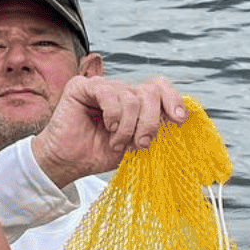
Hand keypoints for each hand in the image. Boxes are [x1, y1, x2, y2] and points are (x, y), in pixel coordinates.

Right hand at [30, 74, 186, 187]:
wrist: (68, 163)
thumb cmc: (98, 153)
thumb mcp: (134, 143)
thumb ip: (153, 128)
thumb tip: (181, 118)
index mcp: (135, 101)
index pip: (160, 87)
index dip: (174, 100)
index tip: (180, 119)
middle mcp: (120, 90)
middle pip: (150, 91)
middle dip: (151, 121)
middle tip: (142, 143)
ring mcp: (102, 86)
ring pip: (131, 96)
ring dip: (128, 126)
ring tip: (117, 142)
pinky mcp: (82, 86)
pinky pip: (108, 92)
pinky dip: (113, 114)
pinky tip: (108, 126)